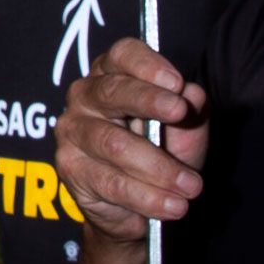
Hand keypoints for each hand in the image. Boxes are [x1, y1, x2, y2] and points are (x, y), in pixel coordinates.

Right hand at [51, 39, 209, 243]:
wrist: (134, 208)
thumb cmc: (158, 155)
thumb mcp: (183, 133)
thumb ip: (191, 115)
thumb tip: (194, 94)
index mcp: (113, 74)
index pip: (123, 55)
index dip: (148, 65)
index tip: (177, 83)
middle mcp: (85, 96)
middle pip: (113, 91)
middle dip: (150, 102)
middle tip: (182, 114)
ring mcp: (73, 131)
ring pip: (114, 144)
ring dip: (158, 167)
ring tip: (191, 186)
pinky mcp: (70, 168)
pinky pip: (111, 182)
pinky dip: (147, 197)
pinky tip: (172, 205)